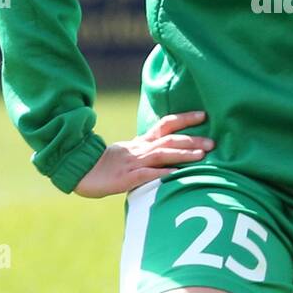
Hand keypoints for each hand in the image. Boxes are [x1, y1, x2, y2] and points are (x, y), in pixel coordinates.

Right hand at [74, 110, 214, 198]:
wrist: (78, 171)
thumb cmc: (105, 166)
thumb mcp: (128, 154)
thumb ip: (148, 153)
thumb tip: (170, 156)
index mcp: (140, 142)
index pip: (165, 125)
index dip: (185, 119)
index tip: (204, 114)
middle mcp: (139, 149)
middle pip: (169, 140)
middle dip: (192, 140)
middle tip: (213, 142)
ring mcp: (132, 163)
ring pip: (160, 155)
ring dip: (182, 154)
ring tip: (201, 156)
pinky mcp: (125, 179)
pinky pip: (145, 176)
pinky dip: (161, 174)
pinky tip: (175, 175)